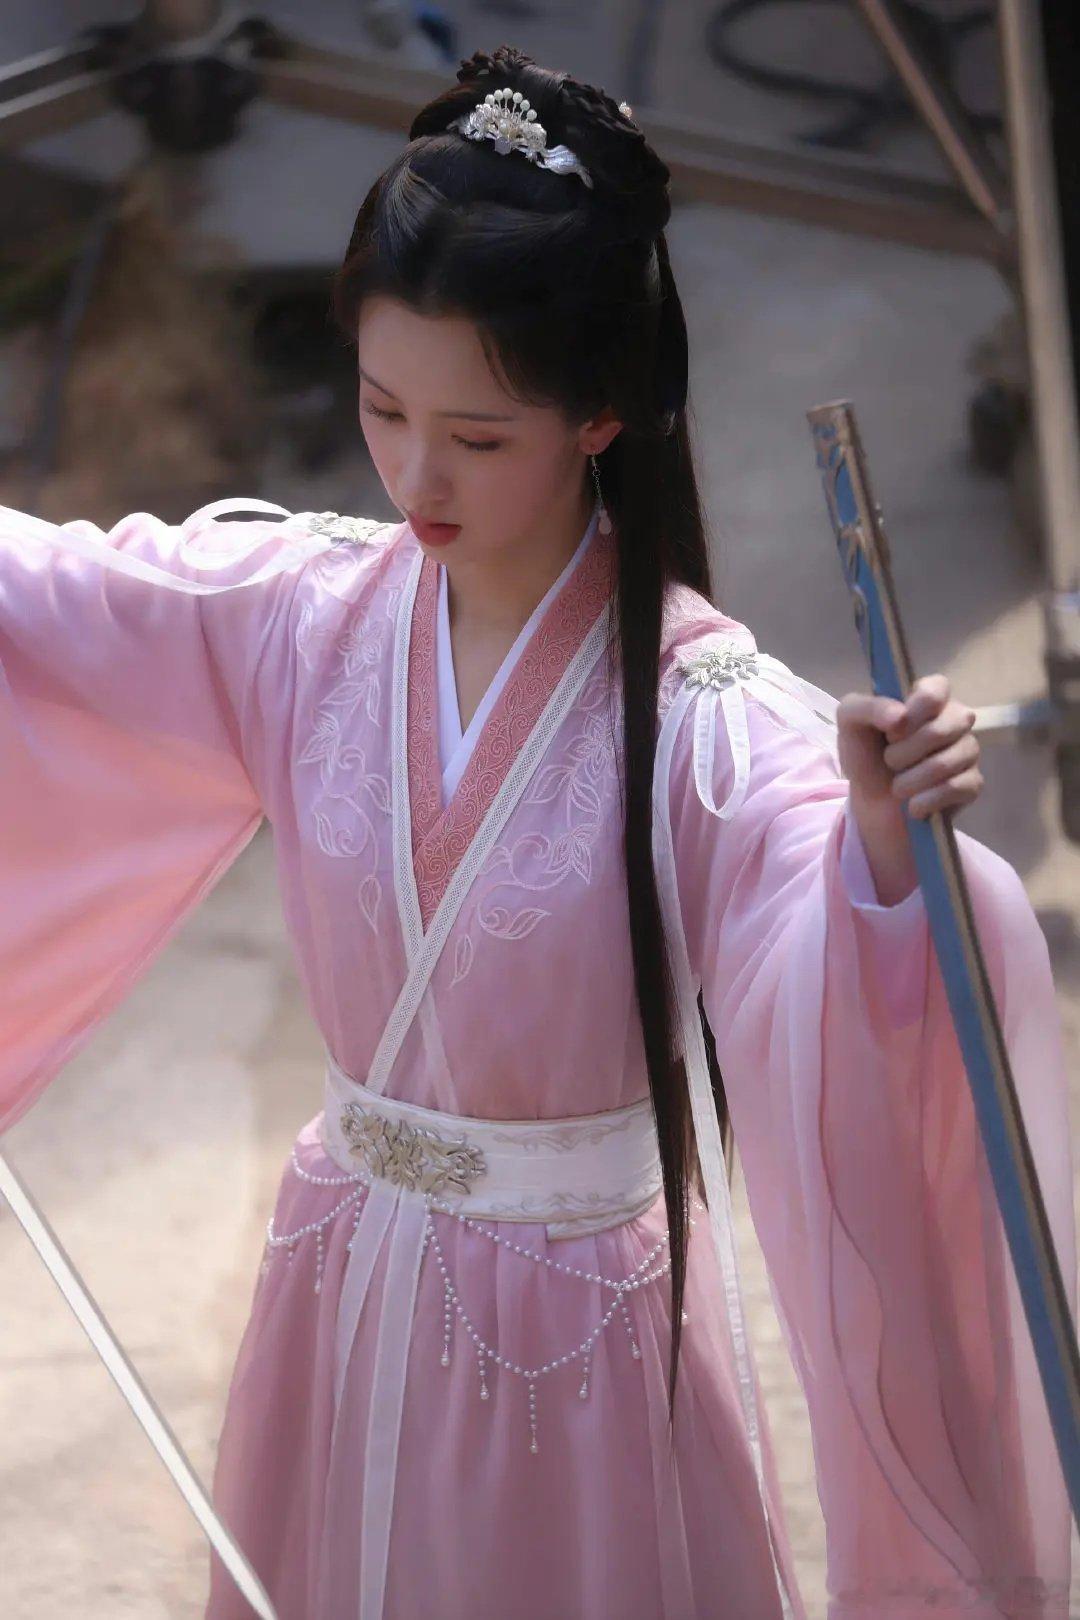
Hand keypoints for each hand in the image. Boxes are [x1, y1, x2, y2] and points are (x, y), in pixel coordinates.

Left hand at [836, 675, 982, 905]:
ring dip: (912, 779)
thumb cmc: (866, 754)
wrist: (872, 801)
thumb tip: (900, 716)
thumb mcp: (851, 723)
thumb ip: (868, 708)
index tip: (892, 731)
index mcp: (927, 697)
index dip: (914, 711)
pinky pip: (958, 787)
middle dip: (906, 752)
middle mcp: (954, 719)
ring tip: (897, 787)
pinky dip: (928, 800)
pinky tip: (914, 805)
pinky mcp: (972, 783)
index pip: (937, 688)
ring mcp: (967, 750)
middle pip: (944, 727)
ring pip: (949, 761)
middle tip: (889, 761)